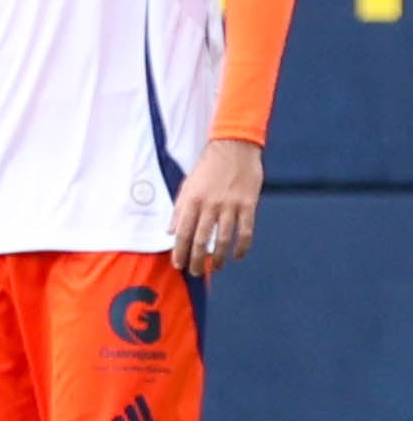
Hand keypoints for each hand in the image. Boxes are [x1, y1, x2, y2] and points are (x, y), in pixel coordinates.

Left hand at [169, 136, 262, 275]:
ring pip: (224, 239)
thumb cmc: (208, 167)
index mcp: (191, 200)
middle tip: (196, 272)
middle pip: (202, 240)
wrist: (233, 147)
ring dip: (220, 257)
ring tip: (217, 267)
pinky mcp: (248, 204)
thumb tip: (171, 232)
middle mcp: (209, 204)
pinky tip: (238, 256)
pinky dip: (242, 247)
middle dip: (198, 260)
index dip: (180, 251)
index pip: (183, 232)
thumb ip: (179, 210)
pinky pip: (246, 231)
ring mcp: (230, 205)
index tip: (178, 264)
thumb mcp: (187, 185)